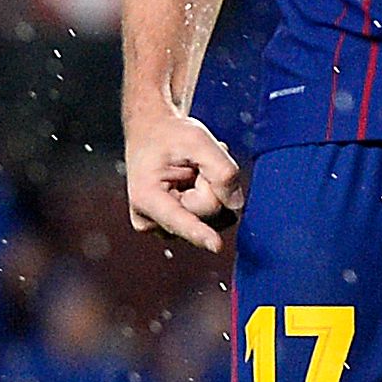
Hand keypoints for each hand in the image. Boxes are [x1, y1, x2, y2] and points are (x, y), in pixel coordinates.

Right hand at [124, 110, 244, 251]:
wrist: (153, 135)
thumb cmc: (169, 135)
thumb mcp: (197, 139)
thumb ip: (220, 169)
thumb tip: (236, 204)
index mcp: (146, 197)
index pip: (179, 219)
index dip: (199, 232)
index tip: (217, 246)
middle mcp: (152, 220)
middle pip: (207, 211)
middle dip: (210, 184)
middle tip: (196, 162)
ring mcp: (165, 227)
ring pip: (213, 216)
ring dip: (212, 189)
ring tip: (194, 169)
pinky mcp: (179, 228)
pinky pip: (212, 217)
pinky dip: (211, 195)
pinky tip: (197, 179)